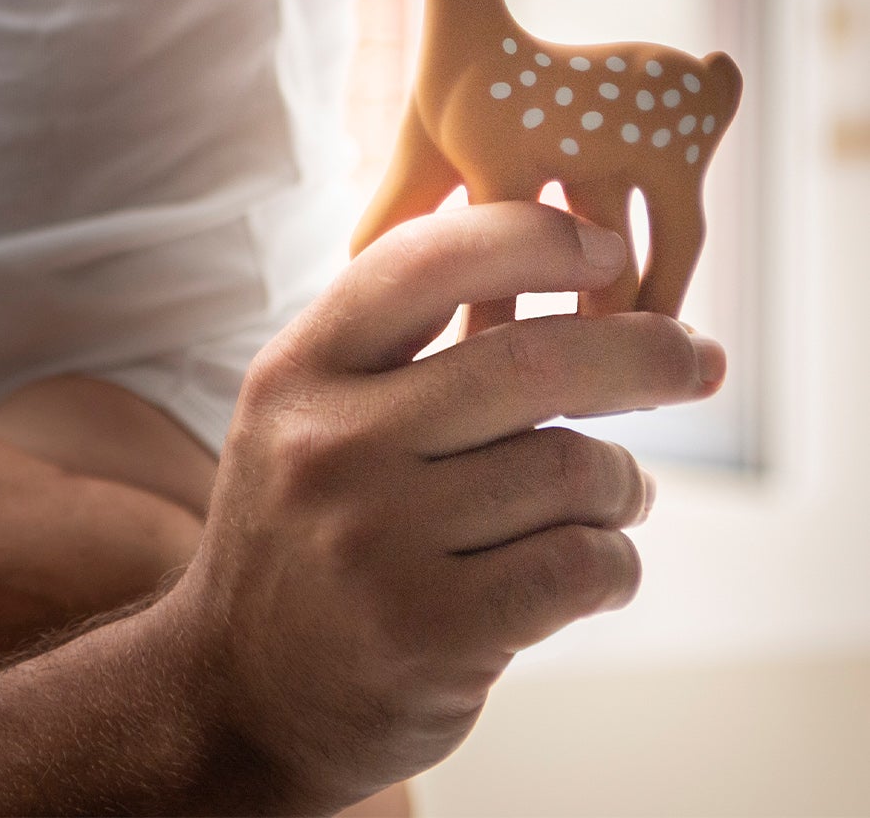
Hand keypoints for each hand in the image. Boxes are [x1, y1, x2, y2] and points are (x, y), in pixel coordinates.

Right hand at [164, 202, 723, 810]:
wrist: (240, 696)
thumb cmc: (305, 534)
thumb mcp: (312, 415)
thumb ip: (405, 345)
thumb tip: (550, 254)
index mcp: (300, 369)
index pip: (428, 262)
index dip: (534, 237)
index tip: (609, 248)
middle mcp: (330, 443)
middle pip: (530, 363)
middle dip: (639, 352)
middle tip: (694, 357)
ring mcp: (376, 540)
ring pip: (572, 470)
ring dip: (624, 482)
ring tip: (617, 496)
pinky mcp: (431, 632)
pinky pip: (581, 565)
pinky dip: (617, 560)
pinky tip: (600, 564)